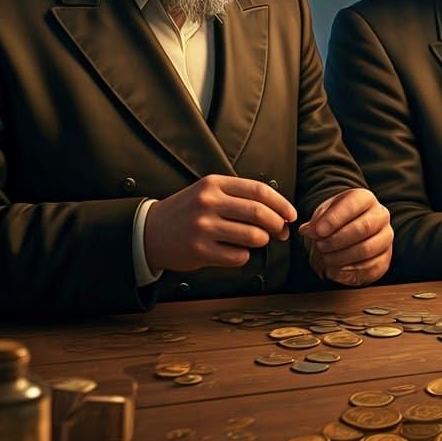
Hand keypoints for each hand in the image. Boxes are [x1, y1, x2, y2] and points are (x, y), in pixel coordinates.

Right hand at [144, 175, 296, 272]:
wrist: (150, 231)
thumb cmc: (186, 211)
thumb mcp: (208, 192)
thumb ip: (238, 196)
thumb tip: (277, 210)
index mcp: (214, 184)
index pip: (259, 190)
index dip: (281, 204)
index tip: (291, 214)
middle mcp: (208, 203)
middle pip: (259, 214)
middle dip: (277, 225)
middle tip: (281, 232)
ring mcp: (203, 227)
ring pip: (253, 236)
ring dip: (262, 241)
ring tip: (257, 240)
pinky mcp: (200, 250)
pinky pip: (238, 256)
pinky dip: (244, 256)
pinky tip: (235, 251)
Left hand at [300, 188, 392, 285]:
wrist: (351, 232)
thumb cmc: (338, 220)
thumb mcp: (325, 214)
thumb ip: (317, 221)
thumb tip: (309, 231)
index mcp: (365, 198)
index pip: (354, 204)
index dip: (335, 219)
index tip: (318, 231)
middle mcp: (381, 216)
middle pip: (363, 228)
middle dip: (337, 240)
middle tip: (320, 246)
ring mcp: (386, 237)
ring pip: (367, 249)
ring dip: (342, 257)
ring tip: (326, 258)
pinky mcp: (386, 258)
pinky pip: (371, 267)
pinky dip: (350, 271)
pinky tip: (336, 269)